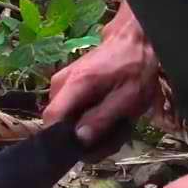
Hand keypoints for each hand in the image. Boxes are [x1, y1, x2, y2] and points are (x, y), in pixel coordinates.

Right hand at [42, 3, 159, 153]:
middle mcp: (61, 82)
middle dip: (82, 137)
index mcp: (75, 84)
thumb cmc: (136, 66)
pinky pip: (71, 109)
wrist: (136, 38)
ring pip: (65, 118)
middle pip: (59, 122)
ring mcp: (63, 82)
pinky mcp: (69, 83)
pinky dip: (88, 117)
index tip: (85, 149)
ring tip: (115, 126)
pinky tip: (109, 117)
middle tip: (111, 138)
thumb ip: (102, 119)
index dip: (63, 140)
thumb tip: (79, 140)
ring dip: (88, 128)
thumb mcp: (128, 98)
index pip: (51, 118)